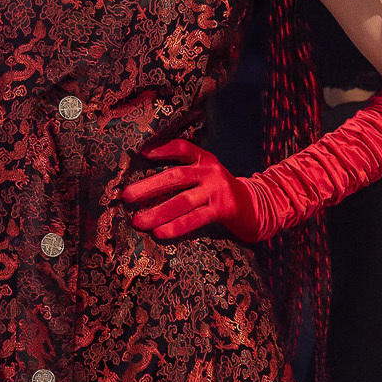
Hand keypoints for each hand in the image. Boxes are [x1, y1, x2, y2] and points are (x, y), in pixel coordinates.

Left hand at [122, 139, 258, 241]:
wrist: (256, 207)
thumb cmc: (220, 192)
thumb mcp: (205, 175)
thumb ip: (185, 173)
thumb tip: (143, 184)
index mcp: (204, 159)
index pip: (182, 149)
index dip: (163, 149)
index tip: (142, 153)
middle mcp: (211, 171)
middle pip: (175, 177)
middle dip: (148, 187)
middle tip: (125, 196)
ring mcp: (218, 190)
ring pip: (182, 201)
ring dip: (157, 212)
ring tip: (137, 221)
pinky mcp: (223, 210)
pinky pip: (195, 219)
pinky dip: (176, 227)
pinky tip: (159, 233)